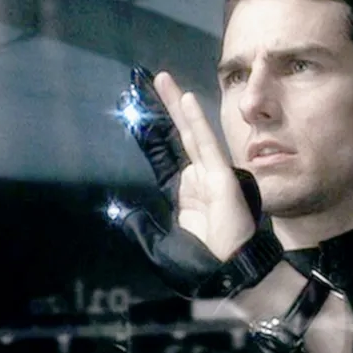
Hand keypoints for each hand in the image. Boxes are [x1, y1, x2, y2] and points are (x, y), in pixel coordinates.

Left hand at [113, 66, 267, 298]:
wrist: (226, 272)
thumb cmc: (199, 261)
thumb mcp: (161, 247)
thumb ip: (143, 229)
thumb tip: (126, 215)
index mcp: (184, 189)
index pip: (164, 152)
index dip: (151, 131)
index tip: (137, 110)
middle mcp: (197, 176)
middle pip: (178, 135)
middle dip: (165, 107)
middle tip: (151, 79)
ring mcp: (211, 174)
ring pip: (191, 133)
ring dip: (176, 105)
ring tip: (161, 80)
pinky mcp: (222, 177)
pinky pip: (207, 145)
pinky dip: (198, 121)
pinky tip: (187, 99)